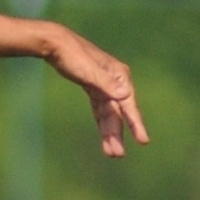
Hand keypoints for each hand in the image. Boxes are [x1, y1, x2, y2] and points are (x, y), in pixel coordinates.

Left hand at [44, 26, 149, 157]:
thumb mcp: (89, 71)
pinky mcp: (94, 89)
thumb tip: (126, 94)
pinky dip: (102, 124)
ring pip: (109, 115)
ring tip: (112, 154)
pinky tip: (105, 138)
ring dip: (109, 133)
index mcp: (119, 76)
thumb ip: (106, 84)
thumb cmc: (73, 55)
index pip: (129, 105)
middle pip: (118, 113)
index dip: (136, 124)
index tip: (143, 141)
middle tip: (118, 155)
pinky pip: (100, 110)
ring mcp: (105, 86)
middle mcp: (115, 82)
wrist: (56, 44)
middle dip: (118, 134)